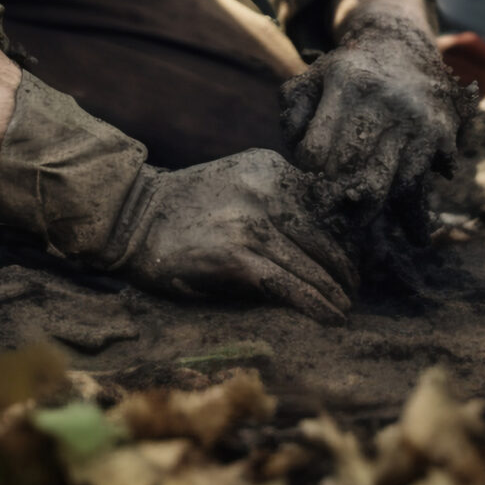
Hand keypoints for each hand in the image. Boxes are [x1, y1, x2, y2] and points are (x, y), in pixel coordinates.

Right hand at [0, 74, 353, 321]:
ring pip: (310, 264)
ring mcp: (252, 221)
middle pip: (323, 237)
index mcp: (271, 168)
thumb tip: (325, 245)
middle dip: (342, 269)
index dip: (341, 240)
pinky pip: (288, 284)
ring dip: (333, 292)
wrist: (132, 217)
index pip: (324, 208)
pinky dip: (314, 304)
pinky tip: (329, 317)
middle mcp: (267, 188)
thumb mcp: (239, 184)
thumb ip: (278, 201)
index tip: (349, 263)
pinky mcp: (237, 254)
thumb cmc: (187, 209)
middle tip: (352, 292)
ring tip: (344, 310)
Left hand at [280, 0, 474, 214]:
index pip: (316, 150)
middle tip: (326, 212)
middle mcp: (384, 100)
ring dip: (367, 210)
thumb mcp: (312, 77)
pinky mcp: (439, 136)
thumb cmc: (348, 72)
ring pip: (387, 182)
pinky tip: (409, 232)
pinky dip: (410, 211)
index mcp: (347, 82)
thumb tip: (294, 151)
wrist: (404, 47)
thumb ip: (293, 111)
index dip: (307, 174)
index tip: (306, 181)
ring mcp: (415, 120)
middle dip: (334, 197)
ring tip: (353, 222)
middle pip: (351, 169)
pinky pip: (418, 184)